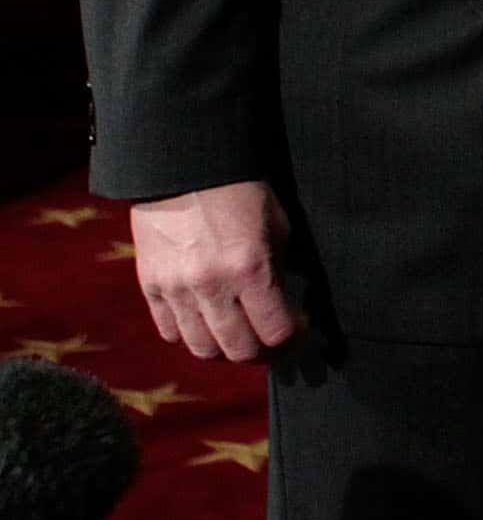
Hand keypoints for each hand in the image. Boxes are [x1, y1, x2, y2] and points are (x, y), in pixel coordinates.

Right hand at [131, 180, 301, 362]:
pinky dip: (188, 334)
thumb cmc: (241, 193)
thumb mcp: (276, 227)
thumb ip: (278, 270)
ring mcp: (176, 290)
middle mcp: (212, 286)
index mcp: (250, 269)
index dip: (291, 335)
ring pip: (200, 348)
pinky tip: (203, 321)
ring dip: (222, 348)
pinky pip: (169, 331)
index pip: (274, 330)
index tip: (297, 327)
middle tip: (266, 337)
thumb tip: (283, 306)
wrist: (183, 169)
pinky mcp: (150, 286)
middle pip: (237, 349)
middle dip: (258, 349)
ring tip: (235, 335)